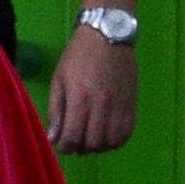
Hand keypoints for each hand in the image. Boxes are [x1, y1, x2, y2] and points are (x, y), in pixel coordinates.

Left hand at [47, 27, 137, 154]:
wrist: (108, 35)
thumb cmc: (78, 56)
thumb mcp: (59, 79)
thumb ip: (56, 110)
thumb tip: (53, 138)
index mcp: (79, 98)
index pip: (73, 137)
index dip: (65, 147)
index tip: (62, 144)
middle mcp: (101, 104)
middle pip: (92, 143)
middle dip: (81, 148)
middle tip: (76, 141)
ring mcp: (119, 105)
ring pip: (111, 141)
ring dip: (99, 146)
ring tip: (91, 138)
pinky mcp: (131, 103)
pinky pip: (126, 132)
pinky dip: (116, 140)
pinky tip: (107, 134)